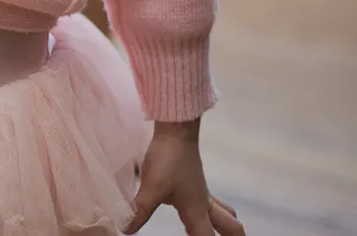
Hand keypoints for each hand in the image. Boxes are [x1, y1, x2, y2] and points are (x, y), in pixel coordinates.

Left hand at [124, 119, 243, 235]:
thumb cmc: (168, 159)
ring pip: (223, 212)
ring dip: (224, 225)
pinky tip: (195, 208)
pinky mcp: (194, 180)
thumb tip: (126, 229)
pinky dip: (212, 211)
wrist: (176, 131)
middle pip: (229, 226)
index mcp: (197, 211)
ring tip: (219, 232)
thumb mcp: (152, 188)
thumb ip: (140, 211)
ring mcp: (202, 191)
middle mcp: (204, 203)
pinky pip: (212, 201)